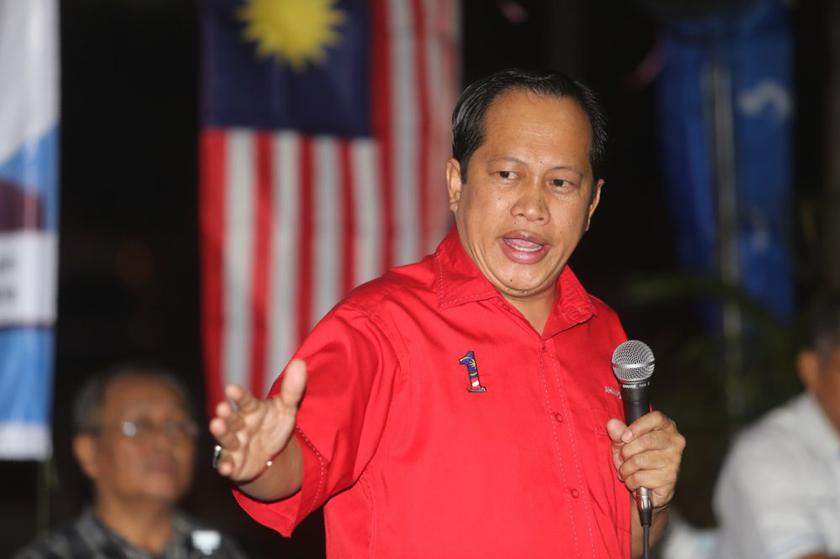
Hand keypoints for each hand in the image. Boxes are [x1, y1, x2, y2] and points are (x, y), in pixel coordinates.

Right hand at [209, 359, 306, 482]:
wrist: (270, 454)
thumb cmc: (273, 425)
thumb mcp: (287, 408)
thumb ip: (292, 389)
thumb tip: (300, 363)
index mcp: (251, 410)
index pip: (245, 400)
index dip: (239, 395)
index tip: (232, 388)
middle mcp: (239, 426)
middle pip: (232, 419)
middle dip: (226, 415)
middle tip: (221, 408)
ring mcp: (235, 445)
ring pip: (226, 439)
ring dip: (221, 433)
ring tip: (216, 425)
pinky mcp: (234, 464)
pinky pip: (228, 465)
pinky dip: (225, 467)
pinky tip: (226, 468)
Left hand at [607, 411, 684, 509]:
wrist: (647, 488)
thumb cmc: (637, 458)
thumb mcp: (624, 442)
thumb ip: (618, 432)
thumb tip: (612, 424)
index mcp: (666, 426)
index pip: (656, 418)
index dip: (637, 427)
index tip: (624, 437)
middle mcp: (675, 442)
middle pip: (646, 441)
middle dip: (626, 451)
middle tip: (622, 458)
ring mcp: (674, 460)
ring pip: (640, 461)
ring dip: (625, 468)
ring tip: (626, 471)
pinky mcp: (669, 478)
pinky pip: (640, 477)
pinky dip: (631, 481)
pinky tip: (634, 481)